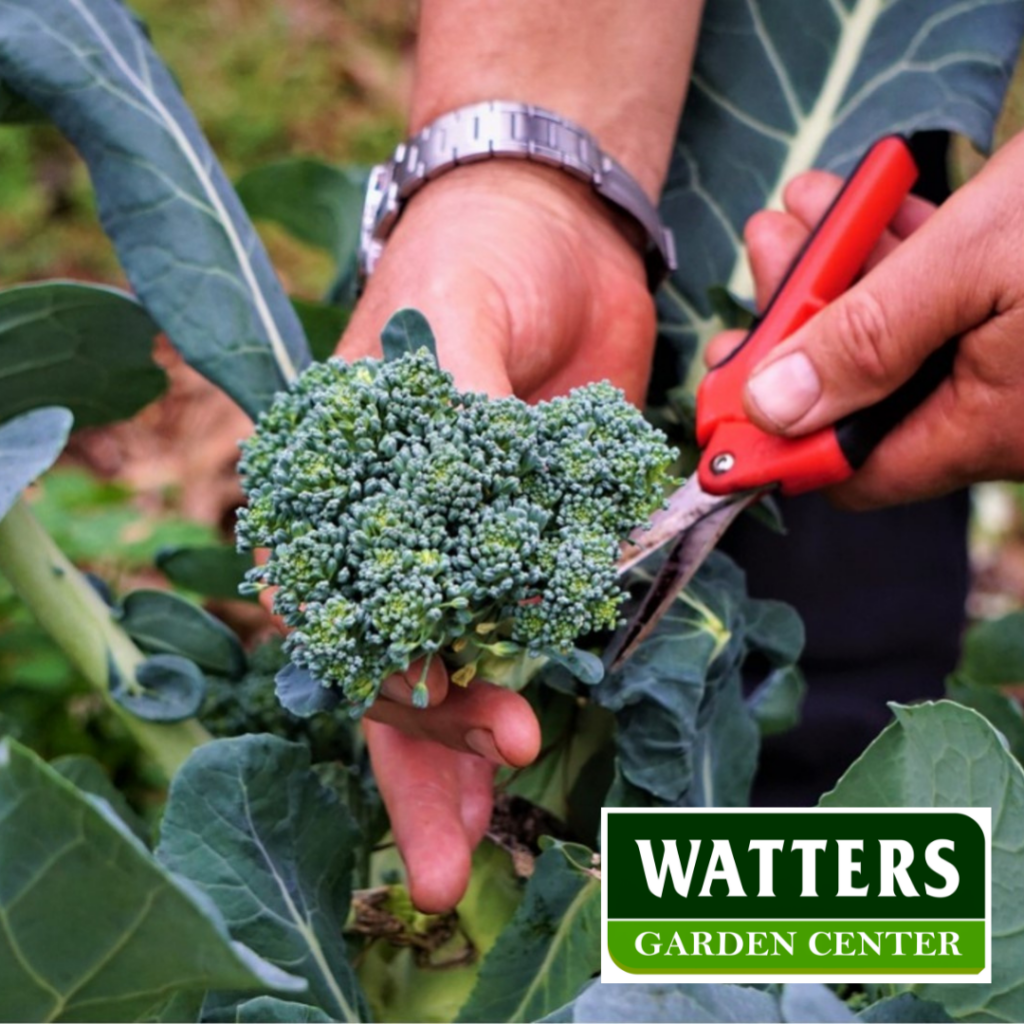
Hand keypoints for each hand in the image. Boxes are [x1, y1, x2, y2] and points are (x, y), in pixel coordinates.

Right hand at [339, 160, 655, 910]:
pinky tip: (530, 750)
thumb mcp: (453, 311)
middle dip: (423, 760)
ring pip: (449, 672)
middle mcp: (393, 533)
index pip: (343, 613)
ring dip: (462, 757)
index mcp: (341, 490)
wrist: (559, 230)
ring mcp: (467, 545)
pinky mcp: (535, 539)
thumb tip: (468, 521)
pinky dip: (531, 687)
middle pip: (390, 669)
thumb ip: (455, 415)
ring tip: (480, 842)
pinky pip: (529, 629)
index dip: (390, 683)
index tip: (451, 721)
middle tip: (454, 856)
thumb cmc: (480, 255)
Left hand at [708, 132, 1023, 508]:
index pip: (845, 471)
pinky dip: (893, 258)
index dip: (773, 439)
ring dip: (835, 275)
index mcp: (980, 427)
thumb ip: (870, 341)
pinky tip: (864, 206)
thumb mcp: (974, 267)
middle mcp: (991, 412)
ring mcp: (1005, 365)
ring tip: (798, 210)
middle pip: (854, 397)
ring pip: (890, 340)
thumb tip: (773, 410)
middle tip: (762, 253)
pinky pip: (936, 304)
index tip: (720, 390)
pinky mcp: (1014, 315)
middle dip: (795, 326)